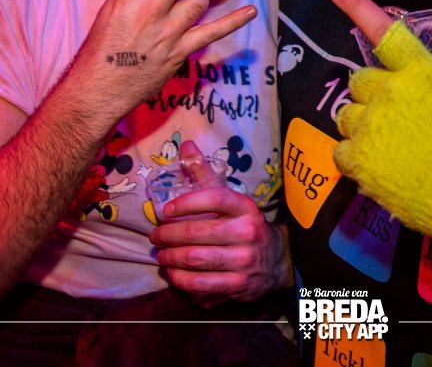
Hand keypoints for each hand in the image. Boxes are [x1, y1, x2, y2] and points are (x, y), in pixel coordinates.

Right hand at [62, 0, 257, 122]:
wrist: (96, 88)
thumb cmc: (103, 47)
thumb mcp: (112, 9)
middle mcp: (148, 7)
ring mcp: (165, 30)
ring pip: (198, 0)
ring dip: (196, 3)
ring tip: (177, 16)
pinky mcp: (179, 50)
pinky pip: (213, 31)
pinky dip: (233, 21)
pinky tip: (251, 11)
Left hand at [150, 141, 290, 301]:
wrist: (276, 260)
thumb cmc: (244, 225)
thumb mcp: (230, 199)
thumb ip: (205, 174)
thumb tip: (185, 146)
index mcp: (245, 208)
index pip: (215, 198)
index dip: (186, 203)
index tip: (165, 210)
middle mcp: (247, 233)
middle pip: (198, 233)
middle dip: (168, 235)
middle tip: (155, 236)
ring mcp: (244, 261)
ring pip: (196, 260)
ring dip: (170, 258)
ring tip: (161, 255)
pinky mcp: (238, 286)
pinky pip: (201, 284)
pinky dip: (180, 280)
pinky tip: (172, 273)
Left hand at [328, 0, 431, 265]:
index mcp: (421, 72)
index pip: (386, 31)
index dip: (357, 6)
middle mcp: (390, 91)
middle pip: (359, 80)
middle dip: (372, 94)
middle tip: (393, 117)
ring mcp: (371, 125)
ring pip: (346, 114)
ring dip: (361, 125)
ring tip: (388, 147)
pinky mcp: (358, 158)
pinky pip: (341, 149)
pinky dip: (356, 158)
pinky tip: (379, 169)